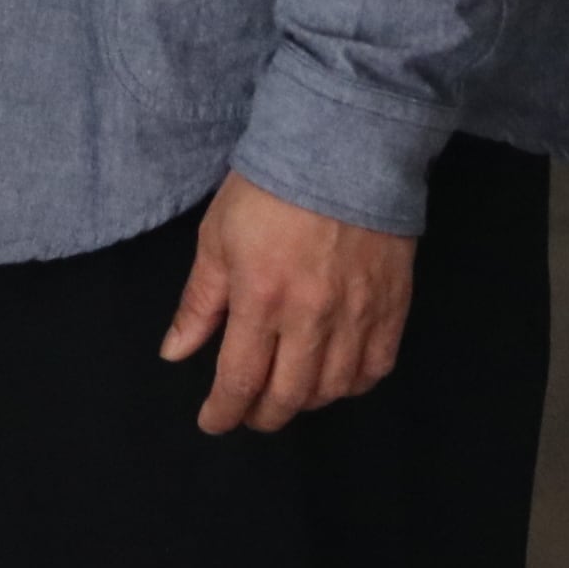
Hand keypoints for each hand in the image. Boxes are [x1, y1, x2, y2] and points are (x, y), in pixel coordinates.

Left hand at [158, 170, 415, 433]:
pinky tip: (336, 377)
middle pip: (288, 396)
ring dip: (306, 402)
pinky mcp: (393, 304)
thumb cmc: (269, 188)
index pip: (240, 381)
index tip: (212, 421)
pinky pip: (376, 366)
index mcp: (261, 300)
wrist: (344, 146)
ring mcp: (358, 314)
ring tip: (289, 393)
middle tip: (249, 413)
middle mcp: (311, 318)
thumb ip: (199, 302)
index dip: (224, 412)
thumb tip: (175, 354)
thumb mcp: (218, 238)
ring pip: (333, 389)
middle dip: (262, 415)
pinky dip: (354, 383)